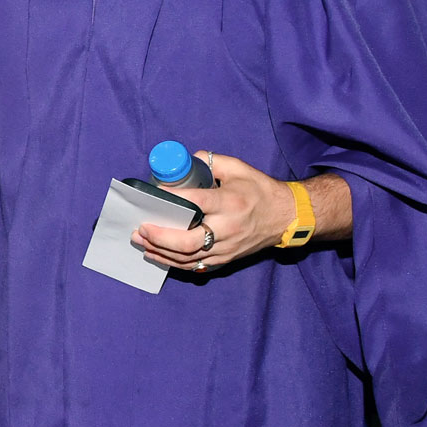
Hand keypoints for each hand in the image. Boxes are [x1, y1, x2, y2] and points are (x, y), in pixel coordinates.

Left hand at [132, 152, 295, 272]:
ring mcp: (227, 247)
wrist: (287, 217)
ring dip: (161, 251)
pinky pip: (196, 265)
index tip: (153, 195)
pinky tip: (156, 255)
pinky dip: (174, 263)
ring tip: (140, 241)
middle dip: (160, 236)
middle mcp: (228, 228)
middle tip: (140, 228)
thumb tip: (184, 160)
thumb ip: (211, 162)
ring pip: (189, 257)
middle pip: (189, 241)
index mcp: (230, 202)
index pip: (197, 202)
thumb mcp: (238, 168)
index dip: (173, 199)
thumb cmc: (260, 191)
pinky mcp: (226, 258)